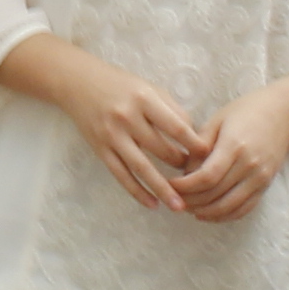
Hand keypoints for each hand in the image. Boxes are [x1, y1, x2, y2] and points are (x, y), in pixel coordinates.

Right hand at [49, 53, 209, 212]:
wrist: (79, 83)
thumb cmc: (121, 85)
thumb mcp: (149, 89)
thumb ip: (171, 110)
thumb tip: (194, 138)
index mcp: (144, 99)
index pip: (176, 126)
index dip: (194, 143)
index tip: (209, 156)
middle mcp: (127, 117)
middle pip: (160, 149)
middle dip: (180, 164)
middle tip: (196, 177)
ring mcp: (112, 135)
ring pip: (141, 168)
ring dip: (162, 188)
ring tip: (179, 205)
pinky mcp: (100, 149)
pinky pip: (121, 175)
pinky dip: (137, 192)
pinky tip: (152, 204)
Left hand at [163, 78, 288, 223]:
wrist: (283, 112)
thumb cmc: (247, 111)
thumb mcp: (217, 120)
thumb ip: (199, 146)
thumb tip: (184, 172)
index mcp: (235, 145)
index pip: (207, 177)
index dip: (185, 186)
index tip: (170, 184)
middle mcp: (250, 165)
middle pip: (215, 194)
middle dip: (190, 200)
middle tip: (174, 198)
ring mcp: (260, 178)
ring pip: (228, 207)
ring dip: (205, 212)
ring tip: (188, 208)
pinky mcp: (266, 186)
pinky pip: (243, 209)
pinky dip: (224, 216)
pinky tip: (208, 214)